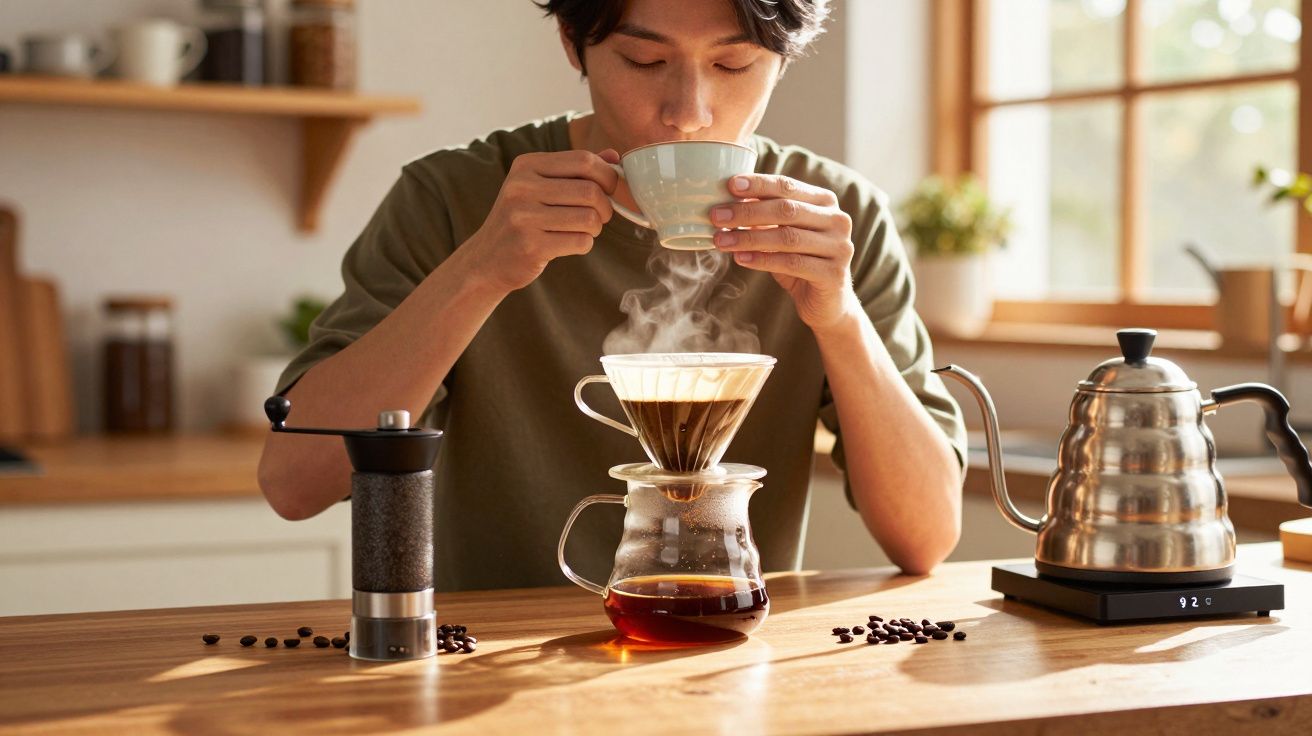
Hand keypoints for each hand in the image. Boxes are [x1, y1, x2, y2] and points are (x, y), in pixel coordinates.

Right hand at [462, 149, 619, 294]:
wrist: (487, 260)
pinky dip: (584, 244)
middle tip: (600, 216)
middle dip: (605, 207)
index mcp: (526, 165)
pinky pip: (581, 242)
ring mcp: (523, 217)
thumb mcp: (540, 186)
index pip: (584, 160)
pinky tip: (569, 243)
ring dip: (595, 228)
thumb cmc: (522, 219)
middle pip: (590, 191)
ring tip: (582, 230)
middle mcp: (521, 187)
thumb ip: (576, 170)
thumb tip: (614, 156)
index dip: (607, 175)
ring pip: (589, 218)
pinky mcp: (530, 246)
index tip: (608, 189)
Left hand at [711, 174, 857, 332]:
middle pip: (787, 210)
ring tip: (721, 240)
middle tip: (716, 216)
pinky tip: (740, 259)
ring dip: (749, 238)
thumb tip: (728, 200)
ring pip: (787, 238)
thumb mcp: (781, 234)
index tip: (729, 185)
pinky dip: (762, 260)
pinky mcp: (833, 273)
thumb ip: (763, 217)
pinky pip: (792, 263)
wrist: (827, 303)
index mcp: (825, 202)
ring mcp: (840, 247)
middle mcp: (837, 220)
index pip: (788, 186)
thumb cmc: (800, 261)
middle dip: (747, 212)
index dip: (758, 184)